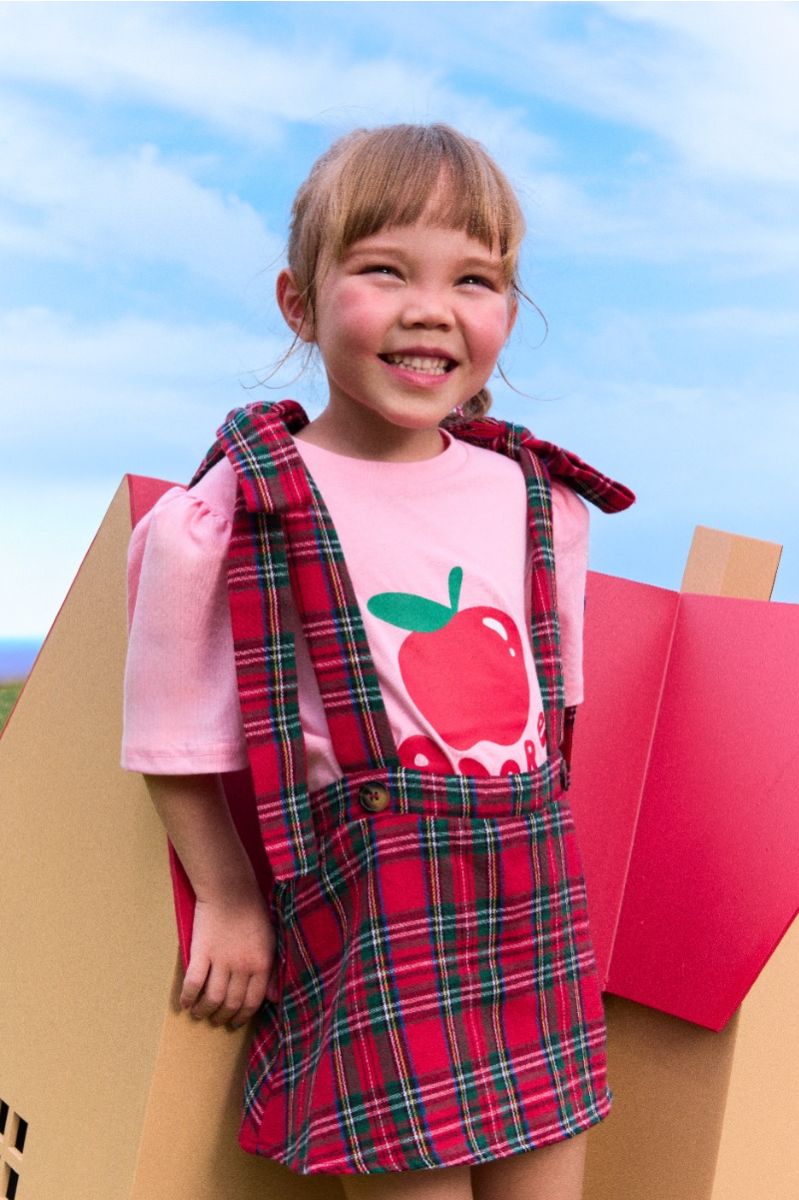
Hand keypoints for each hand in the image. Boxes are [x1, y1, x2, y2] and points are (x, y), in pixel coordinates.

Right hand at [180, 892, 279, 1028]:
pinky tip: (185, 1003)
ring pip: (212, 998)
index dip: (242, 1017)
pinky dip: (188, 997)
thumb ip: (272, 971)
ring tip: (200, 1014)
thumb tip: (272, 999)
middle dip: (222, 1017)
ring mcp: (220, 960)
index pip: (252, 1002)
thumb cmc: (254, 913)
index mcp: (261, 964)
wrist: (231, 890)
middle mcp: (242, 966)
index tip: (235, 1022)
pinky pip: (193, 982)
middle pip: (231, 1003)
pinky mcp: (201, 952)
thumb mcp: (271, 941)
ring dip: (205, 1011)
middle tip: (216, 1020)